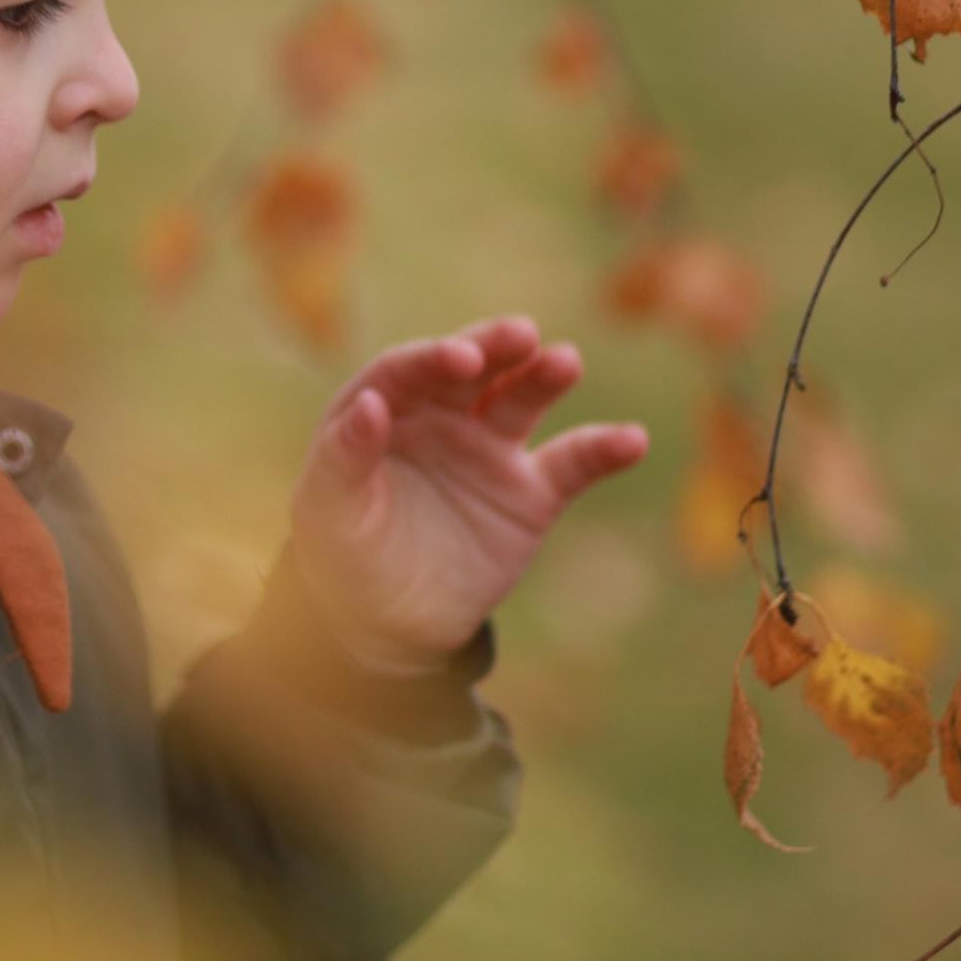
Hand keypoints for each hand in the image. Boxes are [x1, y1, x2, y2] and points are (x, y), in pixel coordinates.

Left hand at [287, 318, 648, 671]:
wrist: (387, 624)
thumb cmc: (343, 556)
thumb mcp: (328, 513)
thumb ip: (342, 457)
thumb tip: (369, 403)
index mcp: (383, 409)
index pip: (408, 371)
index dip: (432, 359)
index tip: (459, 359)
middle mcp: (439, 415)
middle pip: (471, 370)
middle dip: (494, 347)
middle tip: (520, 336)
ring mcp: (488, 449)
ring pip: (520, 399)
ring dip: (544, 376)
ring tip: (565, 361)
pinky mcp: (529, 492)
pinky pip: (571, 464)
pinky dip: (603, 448)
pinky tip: (633, 439)